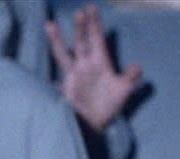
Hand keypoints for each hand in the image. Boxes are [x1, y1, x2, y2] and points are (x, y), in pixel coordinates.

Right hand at [45, 3, 141, 131]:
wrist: (94, 125)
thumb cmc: (108, 107)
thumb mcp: (123, 91)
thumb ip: (130, 78)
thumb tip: (137, 66)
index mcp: (100, 62)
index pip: (97, 39)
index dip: (94, 24)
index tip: (91, 8)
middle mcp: (85, 65)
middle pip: (82, 42)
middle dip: (81, 27)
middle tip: (81, 11)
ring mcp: (73, 75)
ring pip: (64, 54)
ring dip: (60, 40)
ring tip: (50, 25)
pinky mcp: (65, 87)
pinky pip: (56, 75)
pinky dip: (50, 70)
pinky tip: (43, 63)